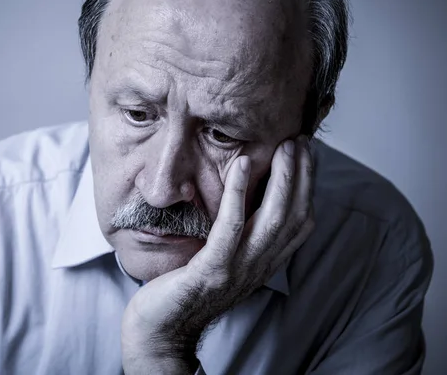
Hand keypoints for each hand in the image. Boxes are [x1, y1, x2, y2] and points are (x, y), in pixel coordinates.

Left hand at [121, 136, 314, 373]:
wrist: (162, 330)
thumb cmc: (188, 289)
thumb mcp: (224, 260)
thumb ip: (241, 236)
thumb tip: (247, 200)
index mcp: (264, 262)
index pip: (300, 221)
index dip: (308, 186)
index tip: (305, 153)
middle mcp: (259, 266)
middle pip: (293, 216)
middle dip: (301, 175)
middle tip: (299, 141)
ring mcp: (237, 269)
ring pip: (271, 220)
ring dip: (281, 179)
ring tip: (282, 147)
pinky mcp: (211, 270)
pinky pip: (230, 228)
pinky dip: (237, 195)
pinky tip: (239, 166)